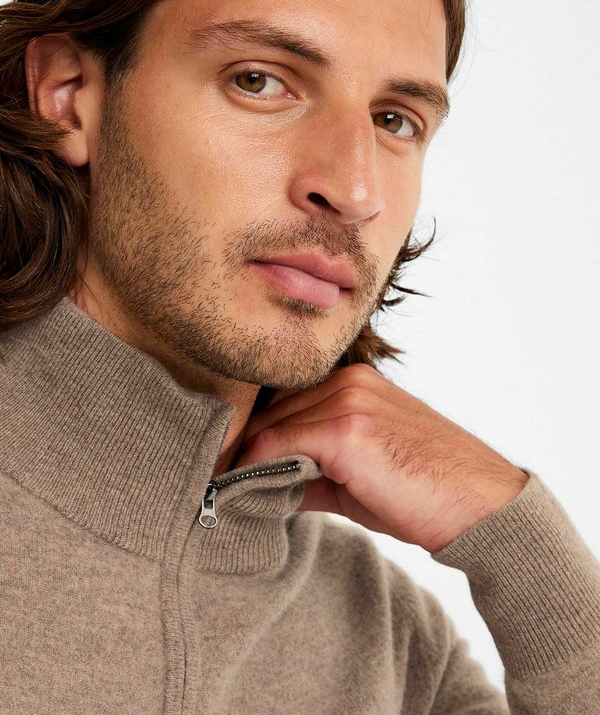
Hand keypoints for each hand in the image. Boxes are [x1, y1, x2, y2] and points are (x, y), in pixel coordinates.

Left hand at [236, 364, 528, 552]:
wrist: (479, 507)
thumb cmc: (425, 492)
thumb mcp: (360, 476)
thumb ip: (312, 469)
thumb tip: (264, 485)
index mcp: (355, 381)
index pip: (284, 402)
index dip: (252, 435)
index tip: (224, 463)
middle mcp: (349, 381)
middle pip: (270, 412)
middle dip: (242, 447)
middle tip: (212, 479)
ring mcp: (349, 400)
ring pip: (270, 427)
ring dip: (245, 460)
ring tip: (220, 489)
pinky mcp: (347, 429)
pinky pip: (280, 445)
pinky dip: (254, 468)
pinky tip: (237, 490)